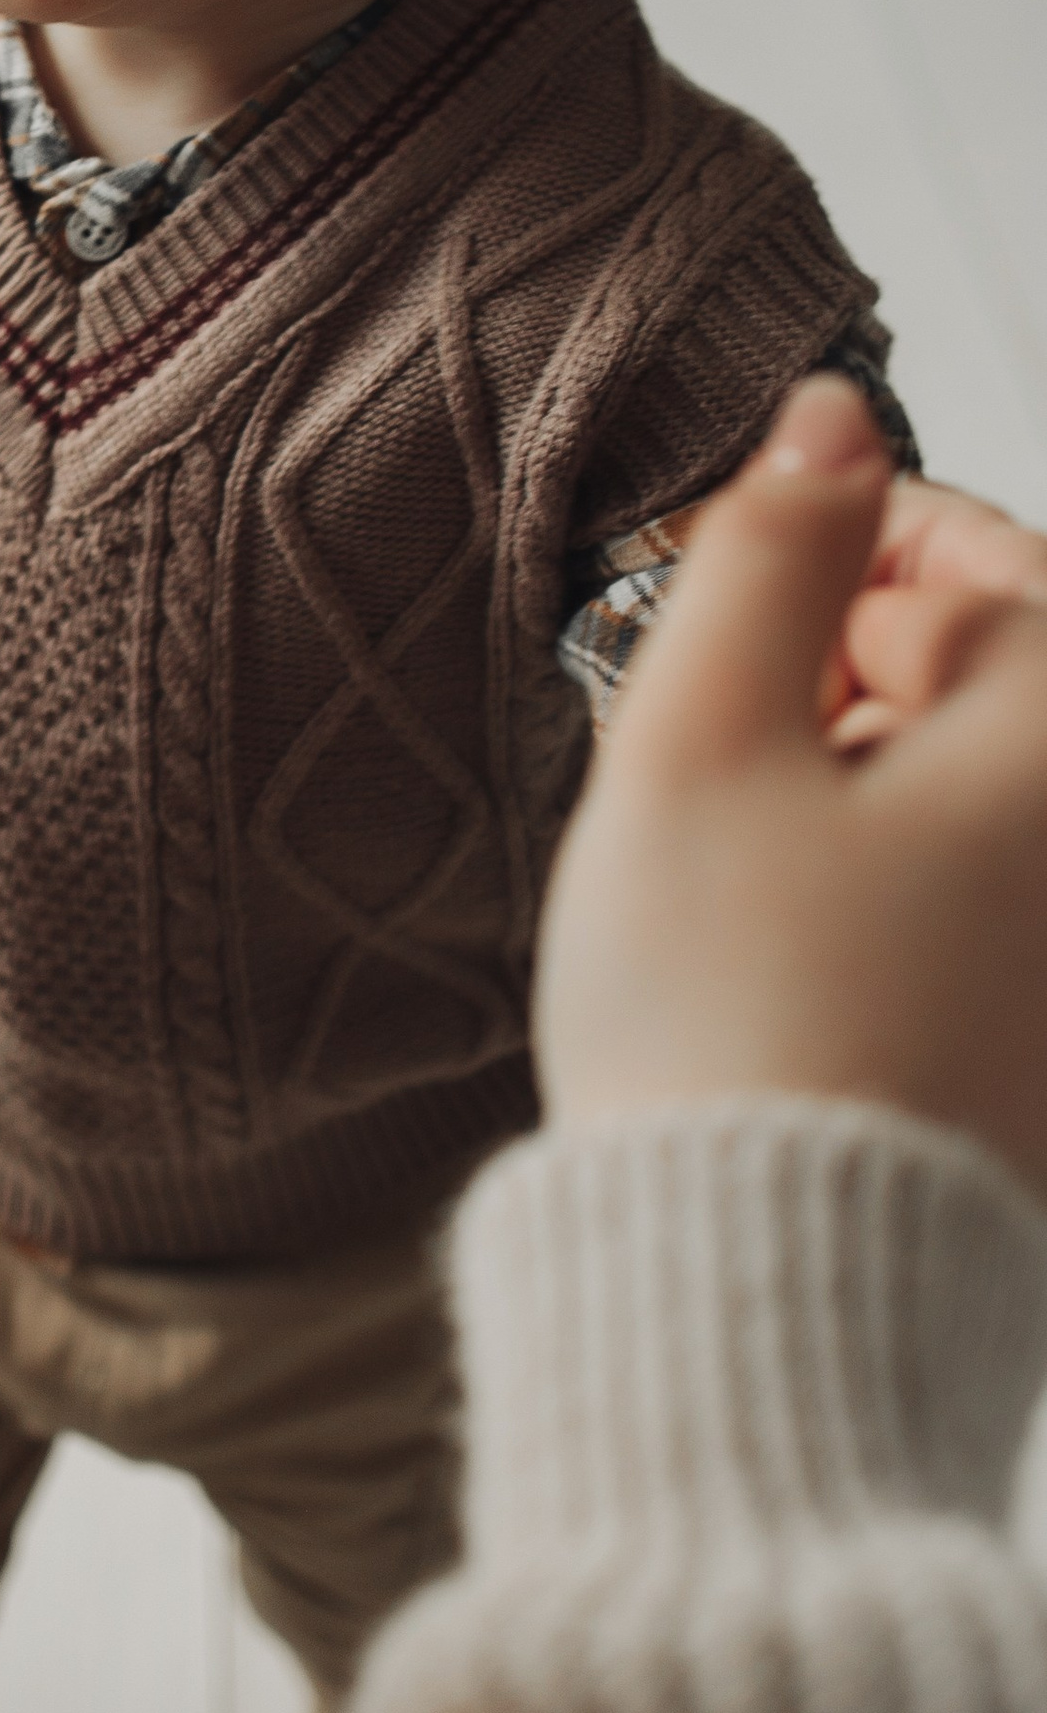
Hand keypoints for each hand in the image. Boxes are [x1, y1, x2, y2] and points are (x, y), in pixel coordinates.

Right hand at [537, 374, 1046, 1172]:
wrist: (758, 1293)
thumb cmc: (722, 1023)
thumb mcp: (698, 747)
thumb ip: (768, 555)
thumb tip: (832, 419)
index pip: (1000, 577)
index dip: (873, 536)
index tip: (767, 543)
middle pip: (1006, 696)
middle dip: (866, 663)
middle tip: (720, 693)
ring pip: (985, 811)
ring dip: (871, 781)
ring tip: (733, 826)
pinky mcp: (1034, 1070)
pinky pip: (981, 921)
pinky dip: (897, 890)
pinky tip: (786, 935)